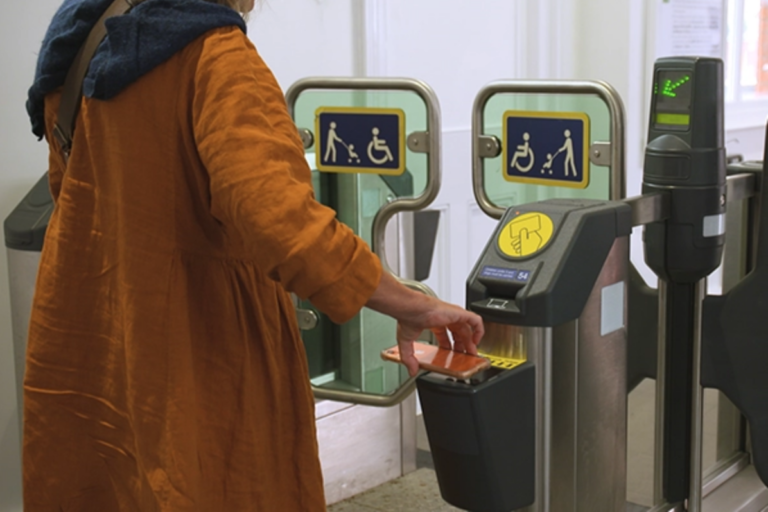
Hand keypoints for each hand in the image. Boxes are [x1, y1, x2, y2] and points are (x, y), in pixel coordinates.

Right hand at [366, 272, 484, 376]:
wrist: (411, 308)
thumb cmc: (409, 317)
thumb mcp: (407, 341)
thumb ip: (408, 357)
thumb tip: (411, 370)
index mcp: (434, 323)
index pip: (446, 336)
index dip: (450, 347)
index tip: (452, 356)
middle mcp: (445, 318)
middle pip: (459, 334)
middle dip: (463, 346)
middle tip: (465, 358)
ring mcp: (453, 315)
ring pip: (468, 329)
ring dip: (471, 342)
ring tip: (472, 354)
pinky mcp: (459, 313)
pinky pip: (476, 321)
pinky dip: (479, 330)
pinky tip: (476, 341)